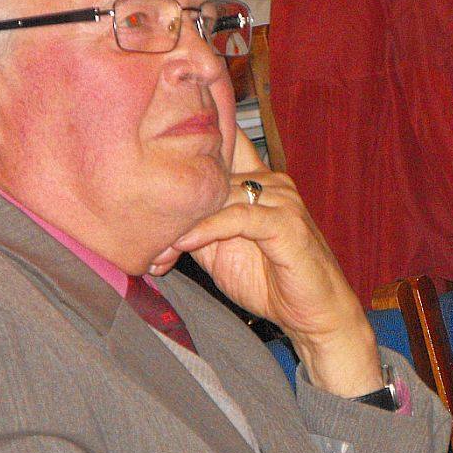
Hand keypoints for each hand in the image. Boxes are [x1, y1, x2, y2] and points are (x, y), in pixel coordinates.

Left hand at [150, 136, 381, 397]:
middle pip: (211, 172)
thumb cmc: (272, 281)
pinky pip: (238, 217)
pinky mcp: (286, 224)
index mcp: (258, 181)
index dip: (192, 138)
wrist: (314, 315)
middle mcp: (271, 182)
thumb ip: (194, 226)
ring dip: (184, 222)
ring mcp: (282, 200)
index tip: (147, 144)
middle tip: (138, 233)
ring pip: (220, 193)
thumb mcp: (220, 250)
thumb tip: (153, 220)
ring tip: (157, 248)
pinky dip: (206, 229)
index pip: (225, 141)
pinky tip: (182, 244)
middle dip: (173, 202)